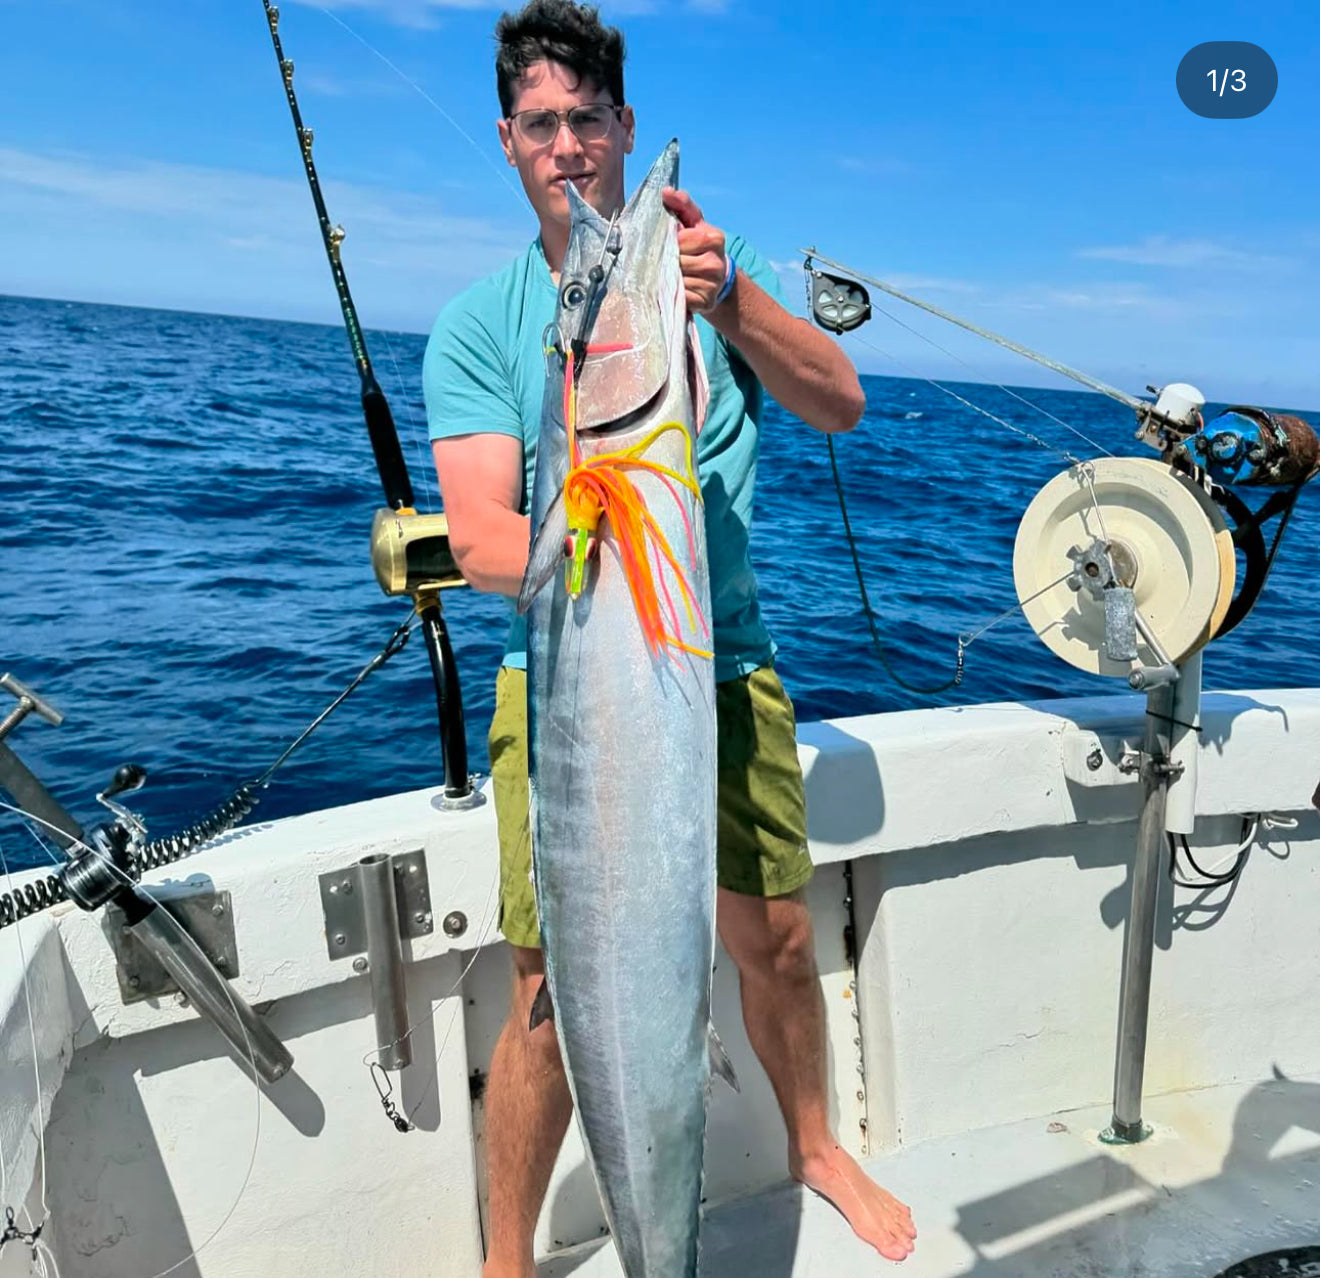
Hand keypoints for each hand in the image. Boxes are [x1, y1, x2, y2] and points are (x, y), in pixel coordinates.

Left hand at [662, 187, 731, 314]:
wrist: (718, 277)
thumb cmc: (699, 245)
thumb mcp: (693, 222)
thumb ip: (681, 205)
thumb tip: (666, 191)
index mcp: (715, 238)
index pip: (680, 240)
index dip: (670, 242)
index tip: (670, 244)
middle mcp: (716, 263)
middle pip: (677, 261)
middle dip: (667, 261)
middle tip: (667, 261)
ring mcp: (712, 285)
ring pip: (677, 280)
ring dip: (669, 278)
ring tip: (672, 274)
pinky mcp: (706, 303)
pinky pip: (681, 297)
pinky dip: (674, 293)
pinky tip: (676, 288)